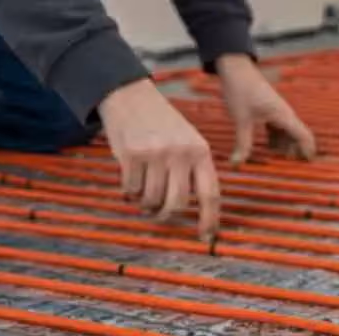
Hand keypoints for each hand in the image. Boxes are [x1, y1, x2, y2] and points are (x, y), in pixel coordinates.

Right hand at [98, 78, 219, 235]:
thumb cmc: (162, 125)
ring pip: (152, 200)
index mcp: (201, 152)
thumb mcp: (189, 141)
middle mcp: (181, 153)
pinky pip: (131, 190)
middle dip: (167, 216)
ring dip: (145, 205)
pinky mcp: (132, 154)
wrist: (131, 96)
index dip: (209, 219)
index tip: (206, 237)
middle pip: (178, 203)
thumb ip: (194, 171)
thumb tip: (198, 212)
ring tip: (142, 197)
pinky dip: (129, 194)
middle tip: (158, 216)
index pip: (210, 194)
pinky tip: (129, 186)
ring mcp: (156, 153)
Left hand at [217, 53, 315, 164]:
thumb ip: (242, 144)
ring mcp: (279, 113)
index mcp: (284, 116)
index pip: (305, 137)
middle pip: (298, 138)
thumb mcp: (241, 120)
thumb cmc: (240, 90)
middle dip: (296, 154)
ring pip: (288, 135)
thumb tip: (237, 165)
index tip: (307, 167)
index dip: (308, 152)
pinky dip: (276, 141)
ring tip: (277, 164)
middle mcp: (285, 115)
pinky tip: (267, 150)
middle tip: (289, 172)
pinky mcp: (270, 111)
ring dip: (285, 148)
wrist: (235, 68)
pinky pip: (279, 130)